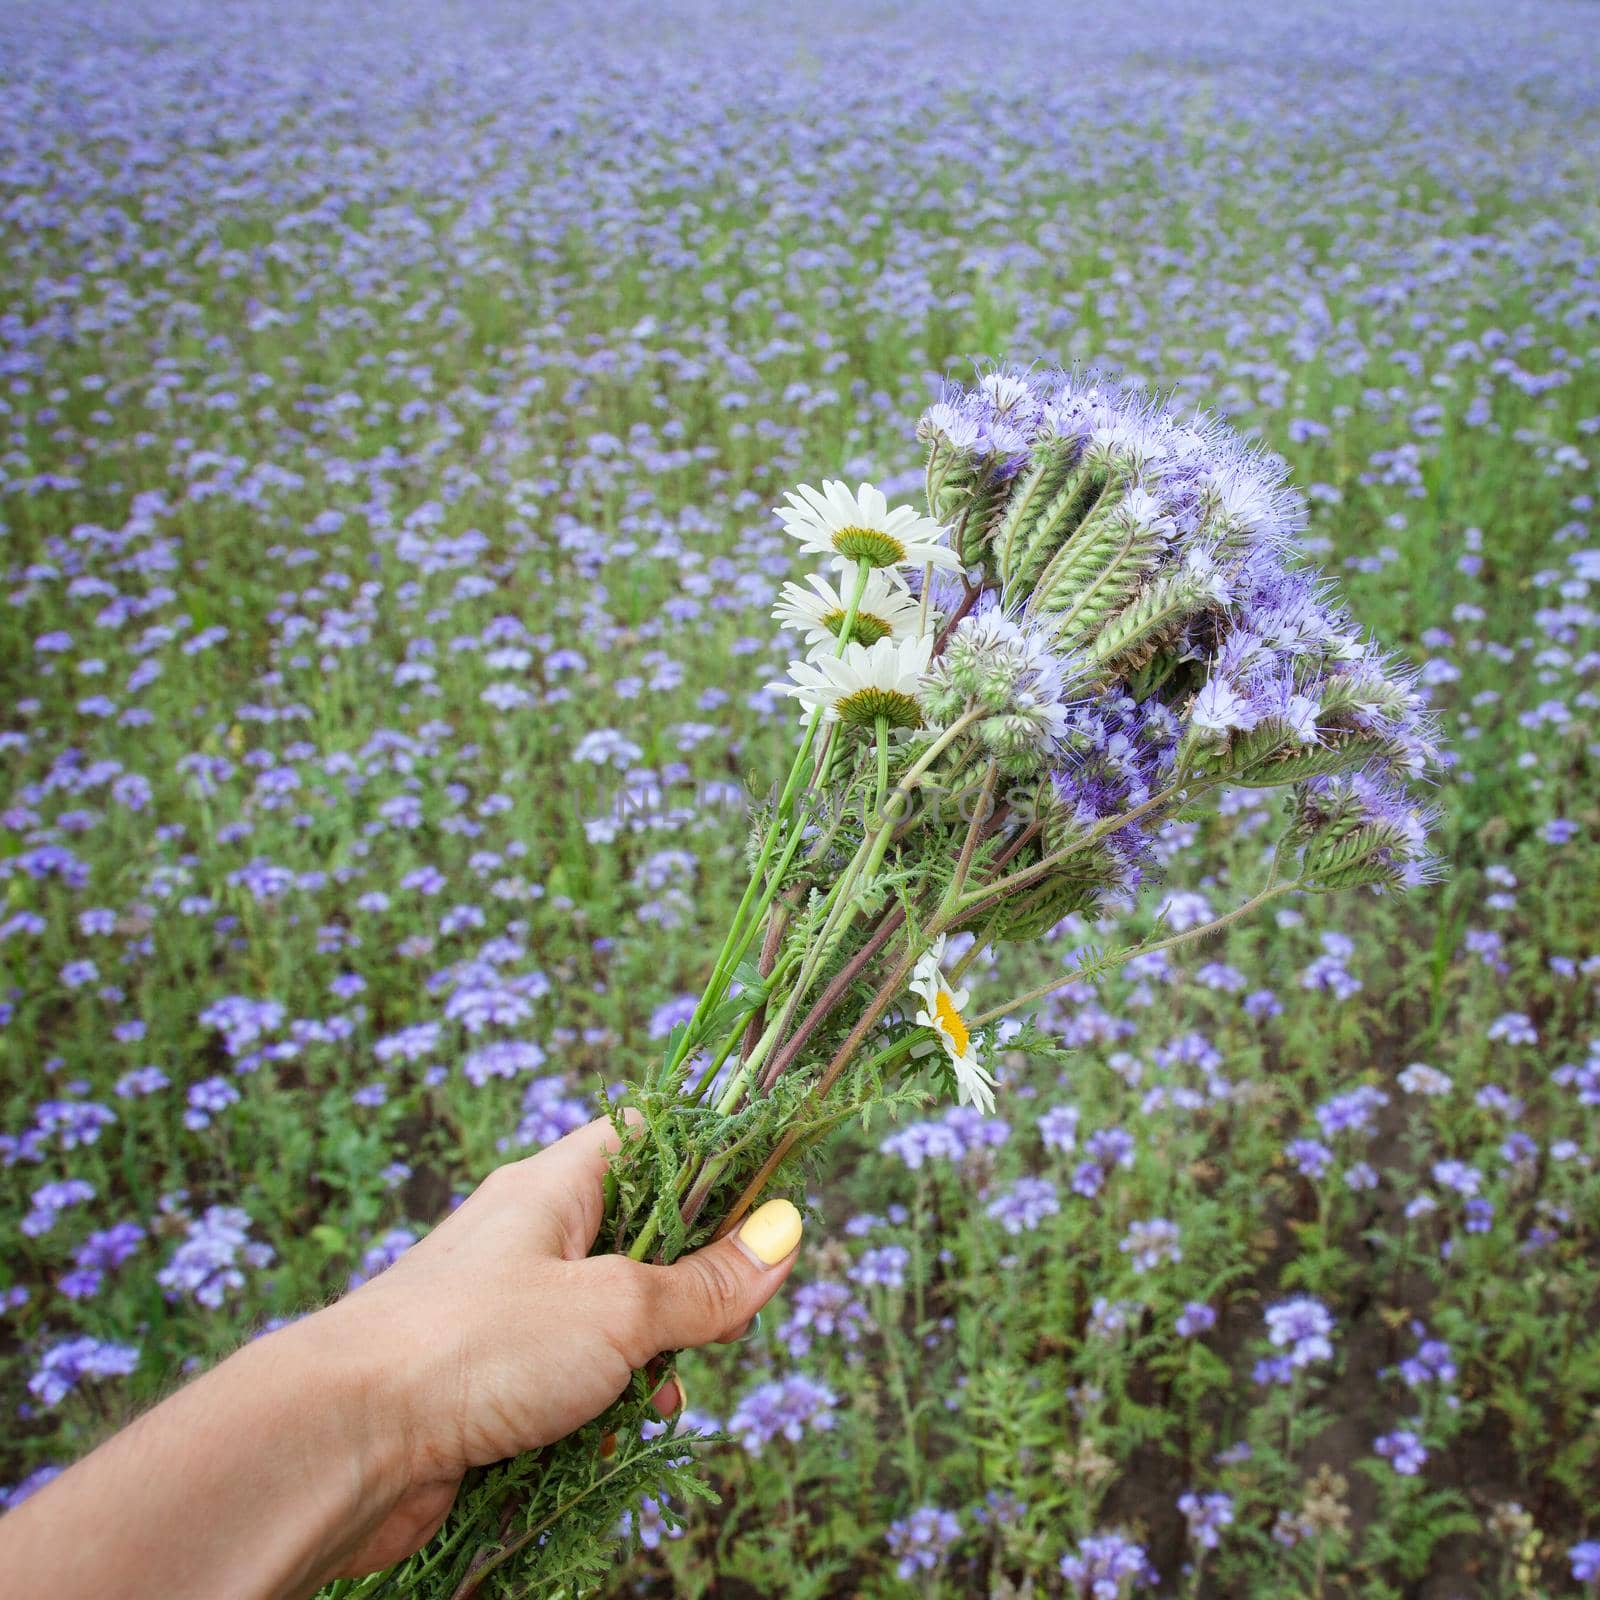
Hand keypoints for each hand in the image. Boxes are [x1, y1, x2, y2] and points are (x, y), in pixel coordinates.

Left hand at [319, 1113, 803, 1577]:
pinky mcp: (488, 1382)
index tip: (770, 1201)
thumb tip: (786, 1234)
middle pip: (641, 1239)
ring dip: (647, 1362)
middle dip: (689, 1288)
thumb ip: (704, 1283)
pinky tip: (611, 1439)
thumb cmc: (476, 1345)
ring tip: (656, 1396)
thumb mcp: (615, 1307)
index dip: (715, 1159)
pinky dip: (600, 1409)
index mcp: (554, 1186)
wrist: (338, 1443)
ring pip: (611, 1323)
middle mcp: (530, 1238)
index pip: (651, 1137)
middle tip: (723, 1325)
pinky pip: (571, 1383)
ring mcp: (505, 1312)